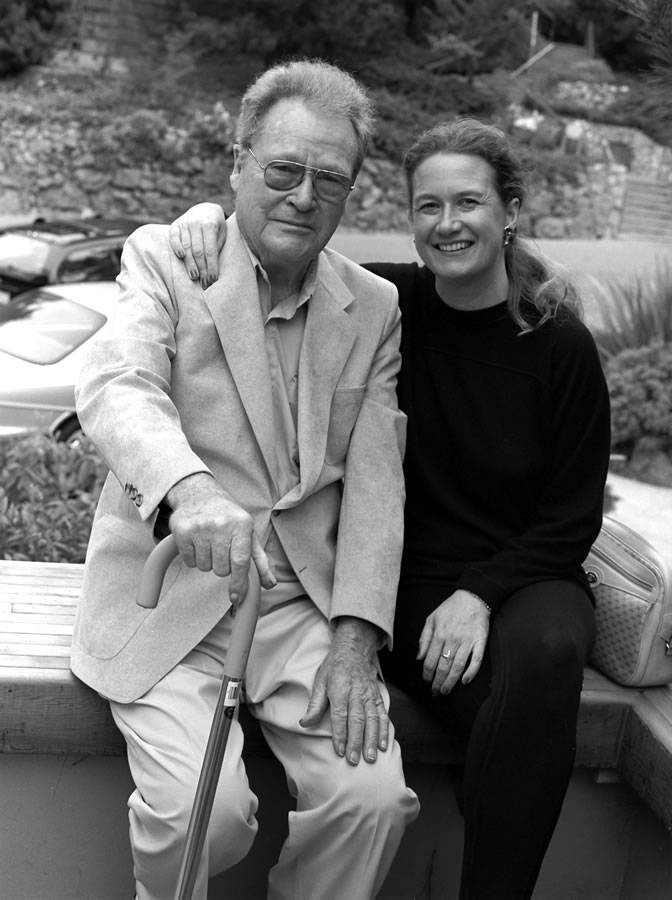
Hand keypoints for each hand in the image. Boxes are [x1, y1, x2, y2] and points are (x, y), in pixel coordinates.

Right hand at [166, 473, 274, 604]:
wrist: (199, 494)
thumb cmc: (229, 517)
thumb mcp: (248, 533)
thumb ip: (259, 560)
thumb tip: (270, 584)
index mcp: (242, 525)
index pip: (240, 561)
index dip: (238, 583)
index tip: (235, 597)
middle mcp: (221, 524)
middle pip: (221, 569)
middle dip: (222, 566)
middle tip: (221, 549)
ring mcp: (200, 527)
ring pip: (205, 567)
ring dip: (207, 562)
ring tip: (209, 543)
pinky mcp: (182, 530)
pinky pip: (189, 561)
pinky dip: (193, 557)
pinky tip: (197, 542)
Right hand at [168, 202, 226, 288]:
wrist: (205, 210)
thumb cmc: (216, 227)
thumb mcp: (222, 234)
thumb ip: (217, 248)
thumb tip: (213, 271)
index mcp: (210, 224)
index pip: (210, 250)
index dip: (212, 266)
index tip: (213, 280)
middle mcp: (196, 222)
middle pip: (198, 251)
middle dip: (201, 269)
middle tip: (204, 283)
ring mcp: (184, 222)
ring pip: (186, 247)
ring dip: (190, 264)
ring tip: (194, 277)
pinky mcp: (175, 225)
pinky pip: (173, 237)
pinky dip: (176, 246)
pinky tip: (181, 257)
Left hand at [300, 617, 387, 765]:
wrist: (354, 650)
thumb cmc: (334, 667)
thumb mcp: (320, 681)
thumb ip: (314, 704)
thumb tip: (304, 723)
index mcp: (340, 689)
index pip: (340, 715)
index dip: (340, 734)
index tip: (339, 751)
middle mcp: (356, 693)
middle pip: (357, 720)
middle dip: (356, 742)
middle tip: (354, 760)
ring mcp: (369, 695)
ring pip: (372, 720)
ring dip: (372, 740)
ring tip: (371, 758)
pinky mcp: (378, 697)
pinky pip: (382, 715)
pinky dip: (384, 730)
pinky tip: (383, 745)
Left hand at [418, 589, 489, 695]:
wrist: (473, 597)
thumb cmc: (450, 608)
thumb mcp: (431, 618)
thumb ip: (424, 638)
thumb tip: (419, 657)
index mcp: (439, 634)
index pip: (430, 660)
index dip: (426, 674)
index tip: (426, 681)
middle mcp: (452, 639)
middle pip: (443, 667)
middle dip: (437, 682)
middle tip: (435, 693)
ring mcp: (467, 641)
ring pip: (457, 666)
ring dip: (450, 682)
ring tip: (445, 691)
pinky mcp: (480, 642)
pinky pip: (476, 660)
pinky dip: (471, 672)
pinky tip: (465, 681)